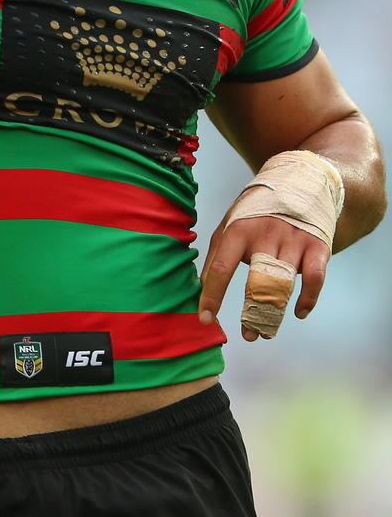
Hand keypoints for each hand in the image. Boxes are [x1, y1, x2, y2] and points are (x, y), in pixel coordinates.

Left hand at [198, 213, 329, 340]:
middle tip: (248, 335)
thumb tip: (200, 291)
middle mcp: (266, 234)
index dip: (212, 296)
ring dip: (275, 313)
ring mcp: (293, 240)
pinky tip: (299, 312)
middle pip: (257, 282)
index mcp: (239, 230)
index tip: (206, 319)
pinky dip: (308, 299)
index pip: (221, 268)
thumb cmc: (255, 212)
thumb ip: (216, 257)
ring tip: (265, 332)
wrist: (297, 181)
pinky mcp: (317, 246)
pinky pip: (315, 279)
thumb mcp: (229, 225)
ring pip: (284, 285)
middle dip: (252, 313)